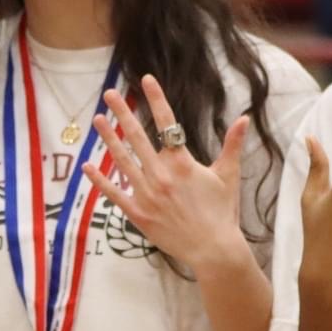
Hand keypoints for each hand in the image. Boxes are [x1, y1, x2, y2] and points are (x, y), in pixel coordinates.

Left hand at [81, 75, 249, 274]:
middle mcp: (161, 175)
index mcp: (182, 163)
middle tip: (109, 94)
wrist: (213, 250)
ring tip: (97, 120)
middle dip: (122, 113)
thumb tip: (244, 118)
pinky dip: (99, 181)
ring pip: (122, 160)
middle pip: (137, 137)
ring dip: (108, 139)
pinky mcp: (138, 214)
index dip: (156, 99)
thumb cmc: (222, 212)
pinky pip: (114, 194)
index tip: (145, 80)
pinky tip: (87, 166)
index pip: (166, 123)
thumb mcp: (228, 176)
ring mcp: (146, 194)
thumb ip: (232, 145)